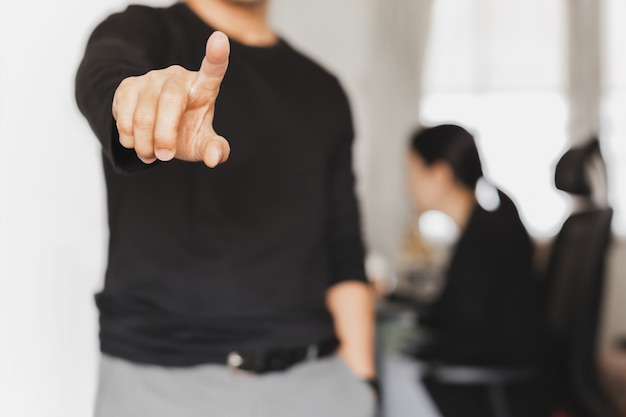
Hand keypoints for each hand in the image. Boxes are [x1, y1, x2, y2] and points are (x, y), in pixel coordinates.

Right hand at [112, 31, 230, 167]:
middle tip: (166, 157)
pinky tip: (137, 143)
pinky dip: (130, 139)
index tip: (220, 40)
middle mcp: (177, 76)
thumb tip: (214, 158)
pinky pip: (123, 118)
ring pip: (143, 116)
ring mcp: (150, 78)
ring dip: (145, 145)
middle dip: (165, 136)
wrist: (153, 128)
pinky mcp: (127, 86)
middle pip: (170, 102)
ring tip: (151, 155)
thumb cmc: (186, 131)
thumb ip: (215, 150)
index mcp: (202, 87)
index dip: (216, 56)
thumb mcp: (202, 143)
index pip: (212, 69)